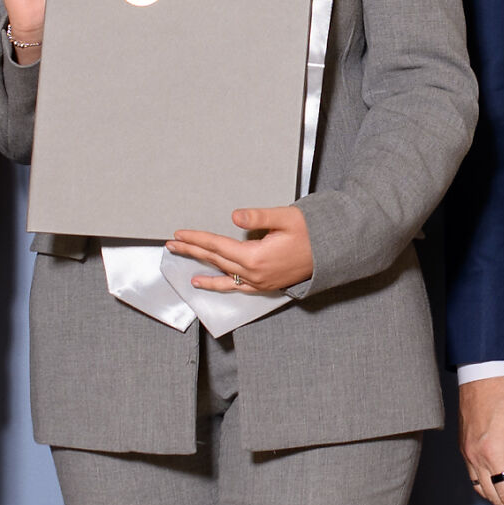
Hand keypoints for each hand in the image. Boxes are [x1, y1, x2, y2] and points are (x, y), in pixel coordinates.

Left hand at [166, 206, 314, 293]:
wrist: (331, 253)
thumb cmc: (311, 233)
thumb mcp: (286, 218)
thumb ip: (259, 217)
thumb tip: (235, 216)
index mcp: (256, 257)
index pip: (217, 246)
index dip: (197, 239)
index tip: (180, 234)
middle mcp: (254, 273)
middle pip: (215, 260)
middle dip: (192, 251)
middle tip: (172, 245)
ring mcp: (259, 282)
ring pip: (223, 275)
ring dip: (202, 269)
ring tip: (185, 266)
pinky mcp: (265, 285)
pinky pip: (236, 287)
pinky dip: (219, 285)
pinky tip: (207, 282)